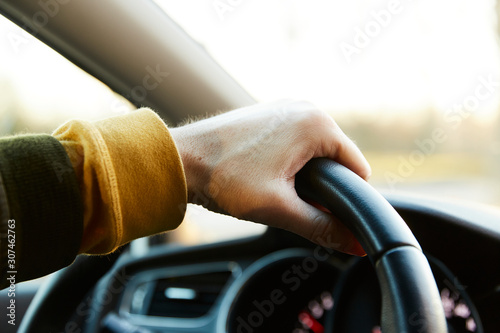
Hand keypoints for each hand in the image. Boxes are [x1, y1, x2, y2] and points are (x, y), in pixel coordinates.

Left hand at [170, 100, 370, 255]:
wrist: (180, 160)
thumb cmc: (224, 178)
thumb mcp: (279, 209)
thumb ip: (322, 227)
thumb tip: (356, 243)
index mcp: (317, 124)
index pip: (358, 168)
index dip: (346, 198)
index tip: (321, 213)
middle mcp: (305, 108)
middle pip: (337, 159)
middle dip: (324, 186)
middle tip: (289, 203)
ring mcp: (285, 108)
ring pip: (316, 151)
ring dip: (306, 174)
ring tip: (274, 188)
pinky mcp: (270, 114)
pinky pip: (296, 141)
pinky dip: (291, 161)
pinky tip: (267, 174)